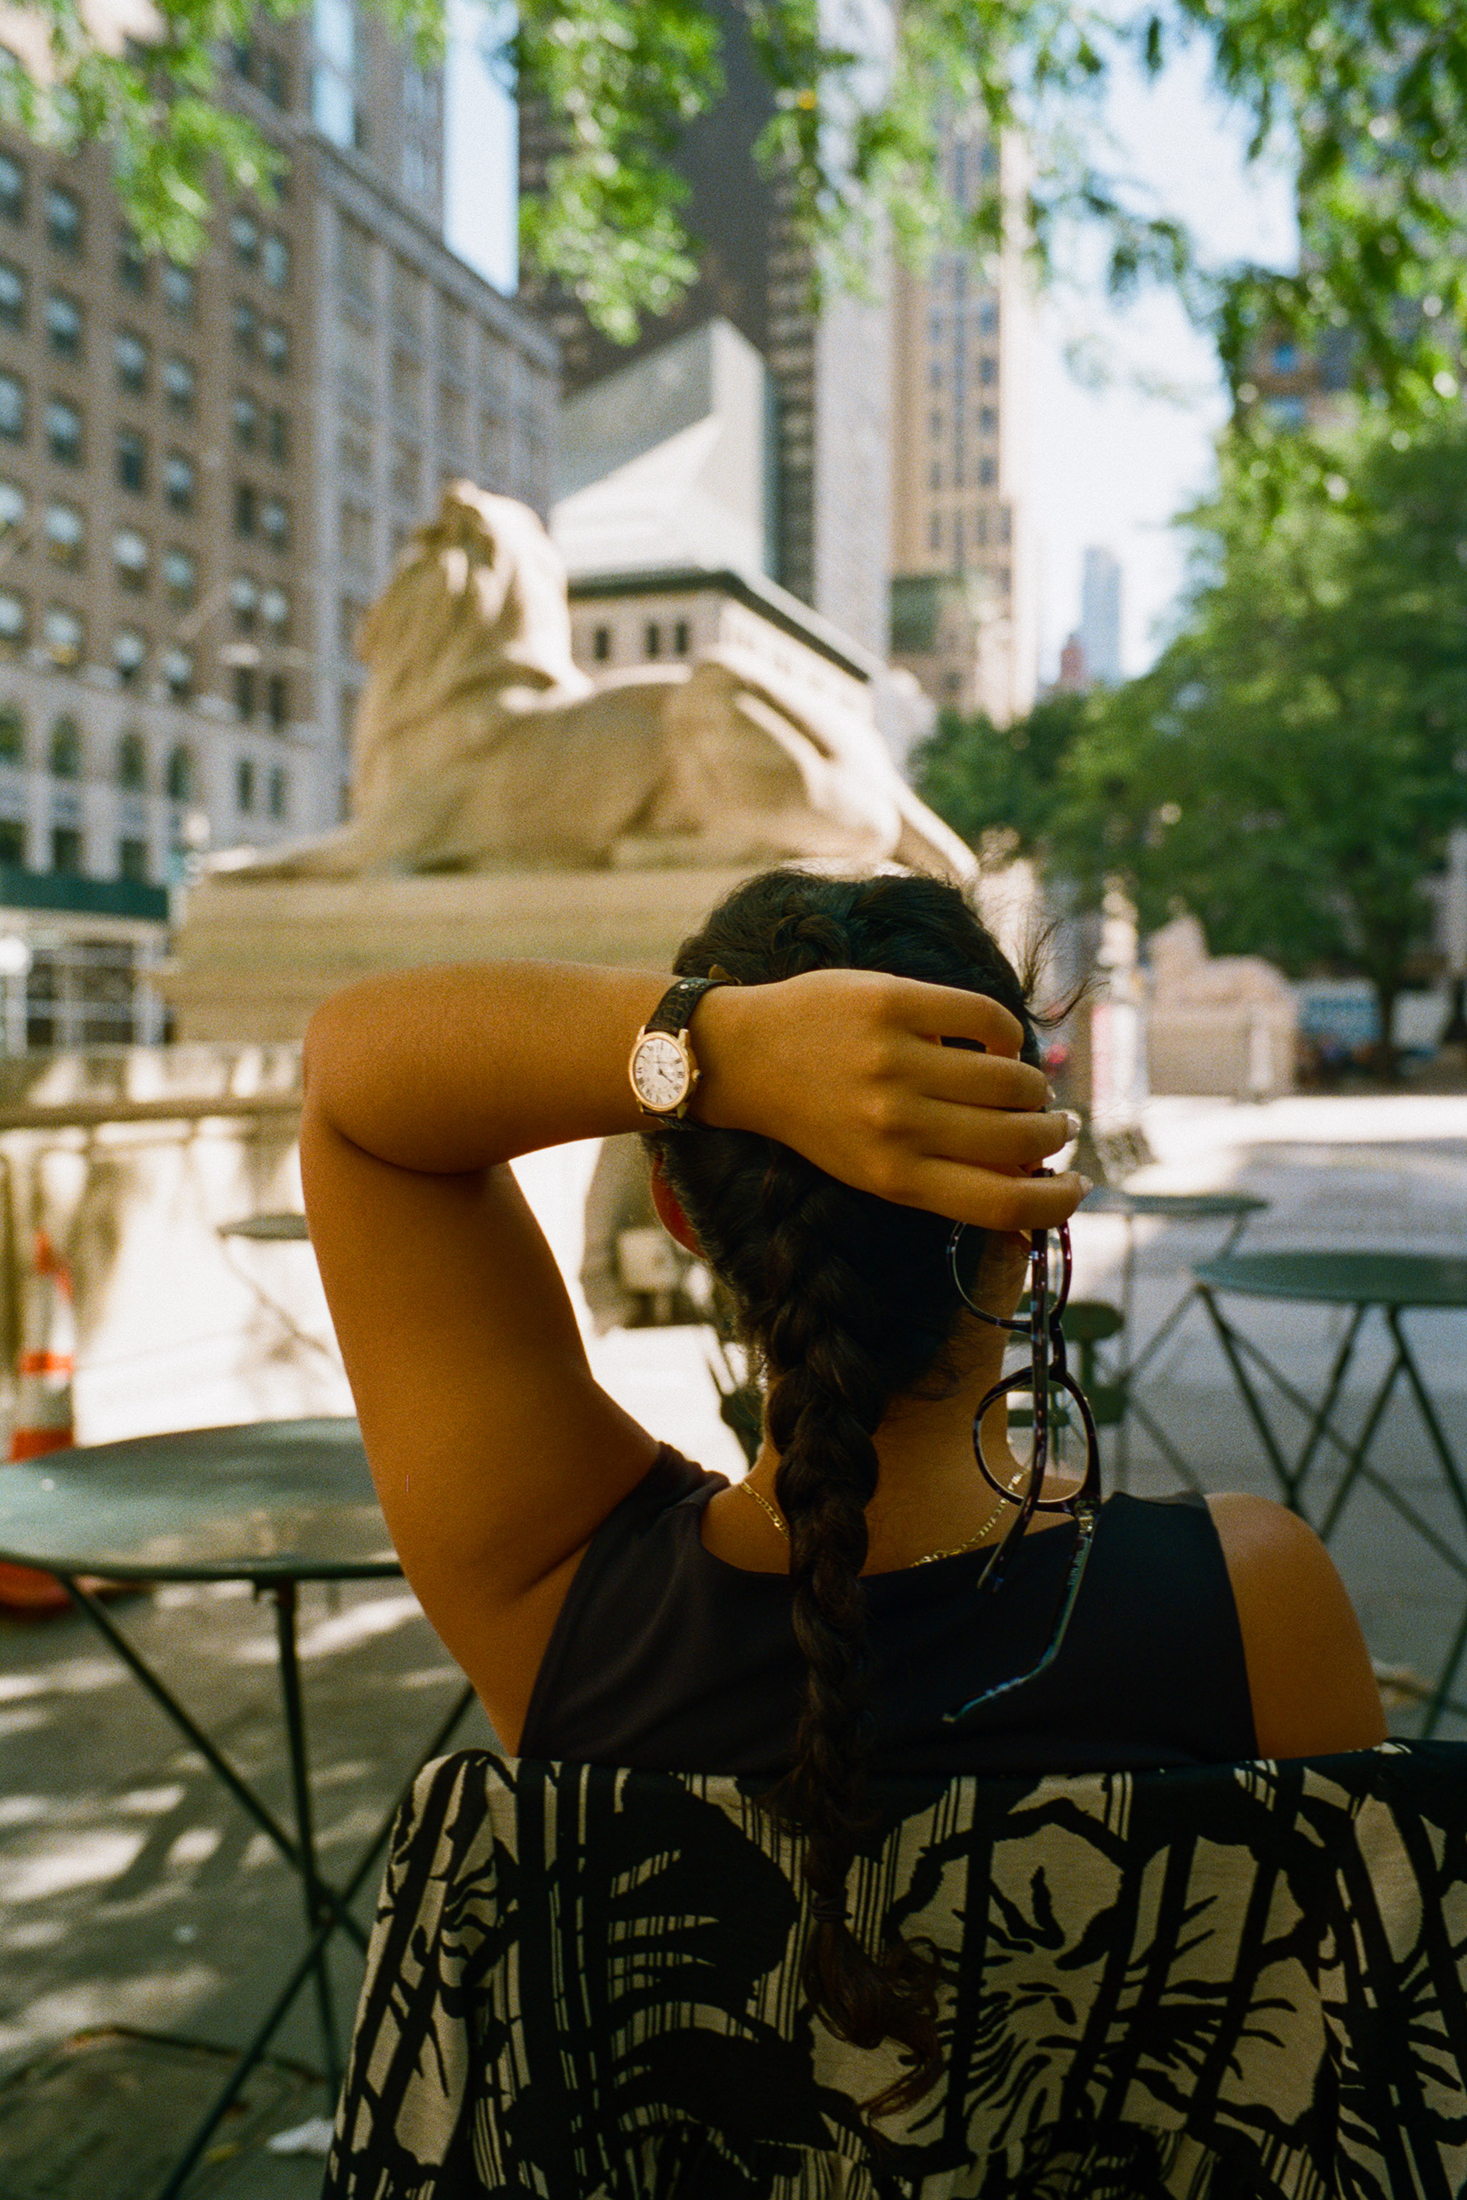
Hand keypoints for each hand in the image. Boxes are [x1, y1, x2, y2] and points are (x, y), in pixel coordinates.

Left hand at [696, 967, 1087, 1233]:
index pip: (1005, 1204)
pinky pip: (986, 1019)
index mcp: (895, 1178)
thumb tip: (1029, 1187)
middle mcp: (897, 1125)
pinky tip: (996, 1042)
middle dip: (1054, 1134)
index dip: (1059, 1204)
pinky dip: (1006, 1034)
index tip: (1077, 1188)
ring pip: (1012, 1078)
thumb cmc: (820, 1120)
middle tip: (1056, 1125)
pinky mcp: (893, 1001)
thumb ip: (944, 1180)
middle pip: (1020, 1139)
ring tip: (1027, 1086)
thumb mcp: (874, 1169)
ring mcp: (895, 1060)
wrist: (746, 1056)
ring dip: (1034, 1086)